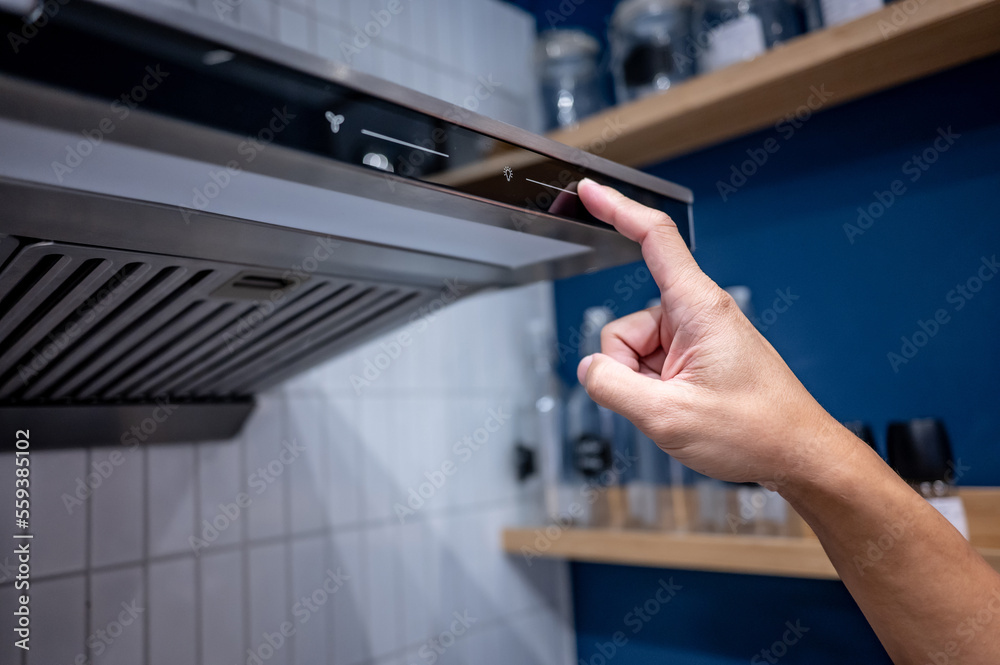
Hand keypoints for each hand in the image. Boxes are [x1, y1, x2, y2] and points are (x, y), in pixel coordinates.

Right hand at [575, 179, 841, 486]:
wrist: (797, 455)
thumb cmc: (755, 430)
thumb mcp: (668, 416)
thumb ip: (612, 387)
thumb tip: (588, 369)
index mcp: (698, 307)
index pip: (654, 238)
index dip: (617, 208)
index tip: (589, 190)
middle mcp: (697, 314)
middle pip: (625, 325)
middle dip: (625, 366)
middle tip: (658, 402)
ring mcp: (696, 336)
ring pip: (634, 351)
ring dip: (641, 383)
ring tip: (678, 408)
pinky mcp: (697, 356)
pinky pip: (651, 366)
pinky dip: (654, 390)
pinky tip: (681, 408)